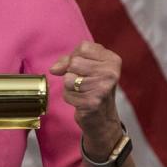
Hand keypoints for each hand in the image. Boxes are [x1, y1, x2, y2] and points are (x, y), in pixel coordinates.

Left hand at [49, 41, 124, 162]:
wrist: (103, 119)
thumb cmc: (93, 88)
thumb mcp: (86, 68)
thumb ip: (68, 61)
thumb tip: (54, 69)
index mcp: (112, 60)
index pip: (83, 47)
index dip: (76, 57)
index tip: (85, 69)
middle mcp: (110, 73)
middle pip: (74, 62)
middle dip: (72, 72)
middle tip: (83, 82)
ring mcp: (102, 88)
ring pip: (68, 78)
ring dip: (70, 87)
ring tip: (82, 92)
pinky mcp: (92, 102)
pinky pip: (67, 93)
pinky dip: (70, 98)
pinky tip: (81, 101)